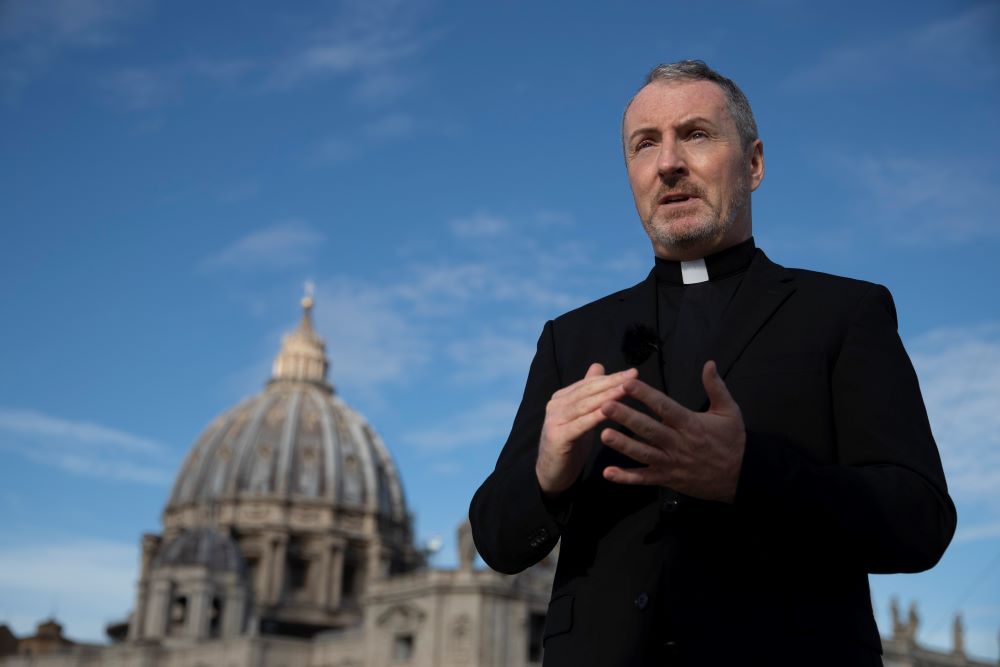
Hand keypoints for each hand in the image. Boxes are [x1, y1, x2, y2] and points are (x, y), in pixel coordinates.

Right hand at [536, 363, 638, 494]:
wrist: (550, 475)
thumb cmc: (570, 445)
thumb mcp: (581, 417)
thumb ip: (588, 393)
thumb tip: (598, 366)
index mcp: (562, 398)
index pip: (589, 383)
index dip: (611, 377)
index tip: (633, 372)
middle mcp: (556, 405)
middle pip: (588, 391)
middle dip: (612, 382)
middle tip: (633, 375)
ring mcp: (554, 420)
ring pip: (585, 405)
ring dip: (607, 396)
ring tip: (626, 389)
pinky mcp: (557, 436)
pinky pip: (581, 424)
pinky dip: (596, 416)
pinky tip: (612, 411)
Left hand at [598, 361, 745, 502]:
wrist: (742, 476)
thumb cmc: (733, 441)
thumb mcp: (729, 411)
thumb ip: (716, 387)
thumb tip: (709, 363)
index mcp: (691, 424)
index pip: (665, 407)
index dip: (645, 395)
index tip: (627, 384)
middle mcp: (678, 443)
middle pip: (649, 429)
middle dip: (626, 417)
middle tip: (605, 406)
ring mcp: (672, 463)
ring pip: (644, 453)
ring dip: (623, 445)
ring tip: (603, 435)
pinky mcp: (668, 479)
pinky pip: (645, 479)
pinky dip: (627, 477)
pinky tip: (608, 473)